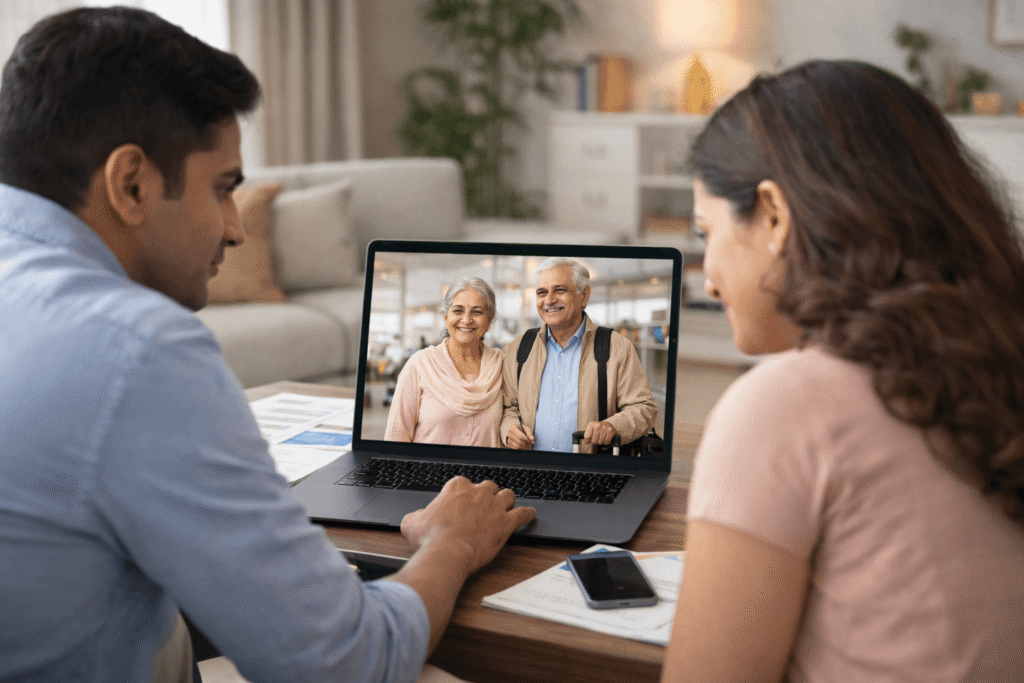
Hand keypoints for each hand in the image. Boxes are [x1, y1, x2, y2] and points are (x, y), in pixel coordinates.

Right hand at [401, 476, 535, 574]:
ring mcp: (495, 506)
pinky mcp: (506, 522)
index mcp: (457, 487)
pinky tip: (529, 515)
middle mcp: (478, 492)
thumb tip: (417, 517)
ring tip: (507, 508)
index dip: (466, 495)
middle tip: (485, 507)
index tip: (465, 504)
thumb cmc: (430, 538)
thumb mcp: (413, 523)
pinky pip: (523, 514)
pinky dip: (527, 514)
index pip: (466, 484)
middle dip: (488, 496)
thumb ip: (417, 515)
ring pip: (508, 496)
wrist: (447, 552)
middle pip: (489, 487)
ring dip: (507, 502)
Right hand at [506, 423, 535, 449]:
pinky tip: (524, 447)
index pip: (521, 436)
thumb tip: (532, 439)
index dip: (527, 439)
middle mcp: (509, 434)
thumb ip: (529, 433)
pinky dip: (521, 449)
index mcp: (512, 428)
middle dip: (526, 444)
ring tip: (528, 446)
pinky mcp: (508, 445)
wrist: (513, 430)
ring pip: (517, 446)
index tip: (530, 440)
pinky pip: (515, 449)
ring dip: (524, 447)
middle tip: (530, 444)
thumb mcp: (525, 428)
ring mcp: (508, 440)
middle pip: (519, 442)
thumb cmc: (520, 429)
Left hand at [583, 420, 616, 446]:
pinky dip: (605, 442)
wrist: (608, 423)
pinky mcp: (611, 431)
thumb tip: (587, 442)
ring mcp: (605, 428)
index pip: (587, 436)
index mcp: (591, 424)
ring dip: (600, 442)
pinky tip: (605, 437)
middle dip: (594, 441)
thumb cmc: (598, 428)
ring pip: (600, 442)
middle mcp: (598, 425)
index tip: (588, 441)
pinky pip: (606, 442)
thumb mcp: (591, 428)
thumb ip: (587, 435)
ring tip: (601, 437)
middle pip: (593, 441)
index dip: (587, 441)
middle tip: (596, 438)